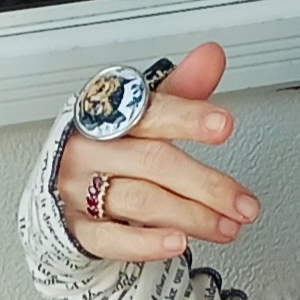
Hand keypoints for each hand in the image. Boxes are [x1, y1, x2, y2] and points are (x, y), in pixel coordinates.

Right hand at [52, 39, 260, 264]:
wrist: (56, 194)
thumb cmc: (108, 151)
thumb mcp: (143, 119)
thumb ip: (181, 92)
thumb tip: (212, 56)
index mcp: (106, 115)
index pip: (150, 112)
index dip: (188, 117)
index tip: (224, 124)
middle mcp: (90, 149)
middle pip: (154, 162)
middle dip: (207, 185)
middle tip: (243, 202)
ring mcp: (78, 190)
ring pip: (141, 201)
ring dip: (192, 217)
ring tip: (227, 227)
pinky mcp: (75, 229)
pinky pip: (111, 239)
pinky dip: (147, 243)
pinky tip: (178, 243)